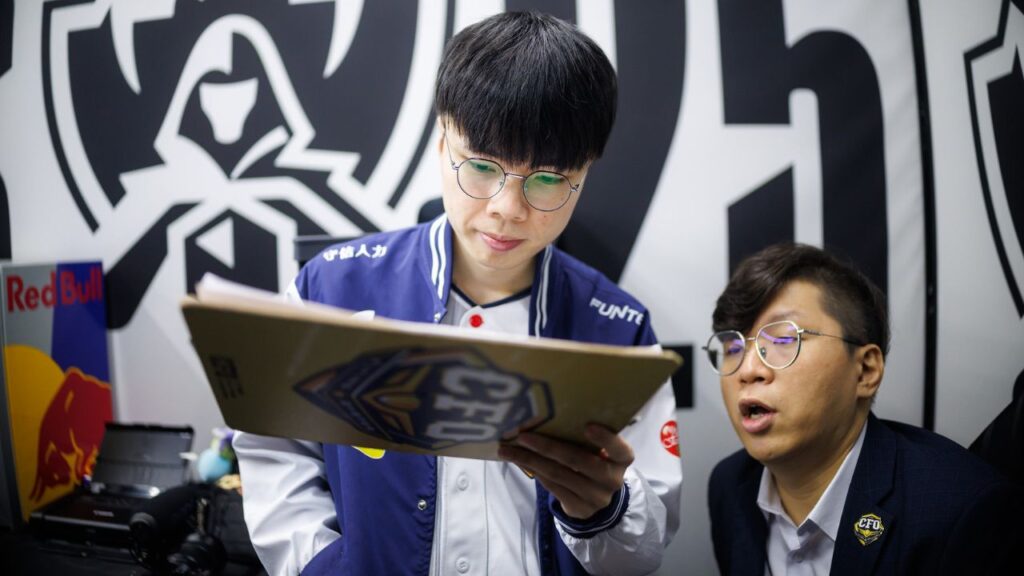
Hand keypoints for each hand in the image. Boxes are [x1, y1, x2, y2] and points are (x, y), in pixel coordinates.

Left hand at [497, 424, 632, 519]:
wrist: (598, 498)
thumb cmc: (595, 460)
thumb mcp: (600, 450)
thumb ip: (586, 437)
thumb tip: (547, 413)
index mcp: (622, 459)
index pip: (619, 448)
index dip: (605, 438)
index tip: (587, 426)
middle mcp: (612, 479)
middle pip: (577, 461)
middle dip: (547, 446)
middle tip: (522, 435)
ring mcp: (596, 497)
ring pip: (558, 474)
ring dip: (530, 460)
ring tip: (507, 449)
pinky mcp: (579, 508)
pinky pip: (552, 486)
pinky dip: (533, 471)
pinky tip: (518, 461)